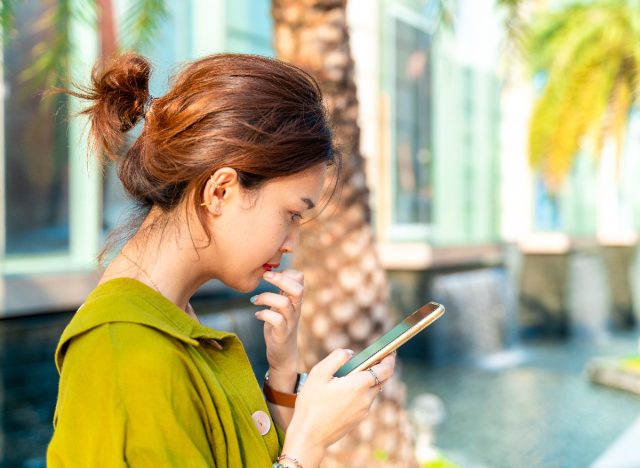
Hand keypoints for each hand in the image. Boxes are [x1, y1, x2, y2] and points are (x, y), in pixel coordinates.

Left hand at [252, 269, 303, 375]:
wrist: (284, 355)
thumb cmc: (279, 327)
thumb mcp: (280, 306)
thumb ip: (279, 292)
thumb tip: (271, 272)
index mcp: (295, 300)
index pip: (300, 278)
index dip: (286, 271)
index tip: (271, 273)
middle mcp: (296, 309)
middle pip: (297, 289)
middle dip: (279, 279)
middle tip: (264, 277)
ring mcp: (291, 322)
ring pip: (284, 303)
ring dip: (266, 297)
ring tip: (254, 300)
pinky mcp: (283, 335)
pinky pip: (276, 321)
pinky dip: (264, 315)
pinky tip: (257, 316)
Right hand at [281, 349, 396, 466]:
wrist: (309, 436)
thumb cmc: (311, 404)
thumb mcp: (319, 373)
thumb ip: (337, 357)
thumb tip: (351, 353)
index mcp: (359, 385)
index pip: (386, 370)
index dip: (389, 358)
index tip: (389, 350)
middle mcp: (365, 399)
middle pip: (381, 380)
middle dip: (379, 367)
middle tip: (371, 358)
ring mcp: (363, 411)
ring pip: (372, 390)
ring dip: (367, 380)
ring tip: (351, 374)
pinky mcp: (358, 419)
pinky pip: (364, 401)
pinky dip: (361, 392)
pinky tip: (344, 391)